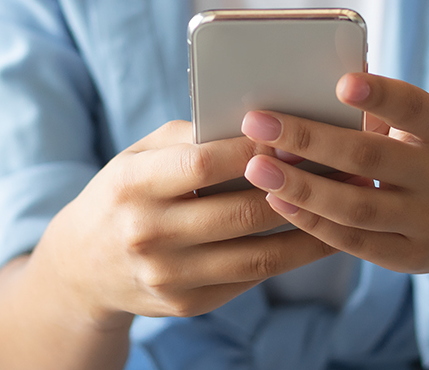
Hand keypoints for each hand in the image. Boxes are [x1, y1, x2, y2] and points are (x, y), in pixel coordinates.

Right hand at [24, 119, 337, 326]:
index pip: (203, 165)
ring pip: (256, 256)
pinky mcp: (186, 306)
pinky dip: (289, 258)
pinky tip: (319, 236)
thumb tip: (258, 124)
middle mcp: (147, 235)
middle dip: (298, 189)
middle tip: (344, 168)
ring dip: (310, 231)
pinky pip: (250, 280)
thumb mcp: (139, 156)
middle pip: (240, 213)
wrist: (82, 268)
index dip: (254, 150)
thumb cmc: (124, 193)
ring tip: (346, 204)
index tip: (299, 131)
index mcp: (132, 186)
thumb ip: (190, 138)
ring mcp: (167, 278)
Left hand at [237, 74, 428, 279]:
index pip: (413, 108)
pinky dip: (312, 222)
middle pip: (368, 157)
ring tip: (257, 168)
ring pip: (356, 207)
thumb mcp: (423, 126)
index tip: (341, 83)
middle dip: (308, 139)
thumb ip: (380, 107)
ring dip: (301, 188)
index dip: (379, 96)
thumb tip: (316, 74)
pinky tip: (278, 202)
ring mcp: (428, 221)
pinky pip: (353, 241)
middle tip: (257, 122)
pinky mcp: (409, 256)